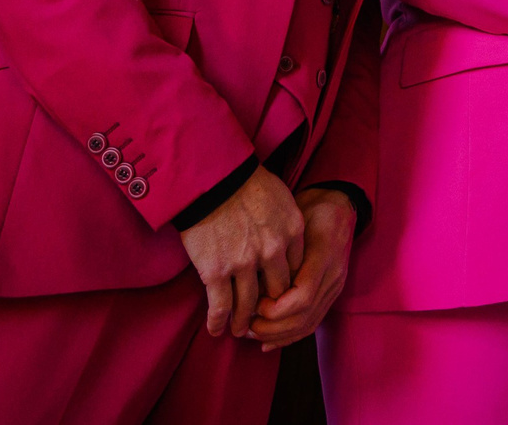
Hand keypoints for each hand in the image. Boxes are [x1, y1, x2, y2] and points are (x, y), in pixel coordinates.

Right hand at [179, 169, 304, 337]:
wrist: (211, 177)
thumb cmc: (245, 180)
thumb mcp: (281, 196)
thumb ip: (287, 222)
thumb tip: (287, 239)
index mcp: (293, 231)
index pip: (297, 270)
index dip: (287, 285)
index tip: (279, 294)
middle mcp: (273, 251)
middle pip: (277, 291)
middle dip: (270, 307)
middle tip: (262, 318)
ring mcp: (244, 264)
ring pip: (248, 304)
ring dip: (243, 321)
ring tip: (239, 330)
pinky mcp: (216, 272)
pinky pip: (220, 306)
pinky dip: (218, 322)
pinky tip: (216, 329)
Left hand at [251, 188, 357, 351]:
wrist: (338, 206)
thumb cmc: (310, 209)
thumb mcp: (292, 221)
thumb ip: (277, 252)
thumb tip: (251, 282)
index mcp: (325, 254)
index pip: (303, 296)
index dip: (276, 308)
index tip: (255, 303)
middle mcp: (334, 274)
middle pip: (305, 316)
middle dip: (272, 327)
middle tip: (245, 325)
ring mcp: (336, 286)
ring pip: (309, 323)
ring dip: (278, 335)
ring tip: (252, 333)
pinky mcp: (332, 293)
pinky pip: (313, 322)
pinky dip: (290, 336)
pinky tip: (268, 341)